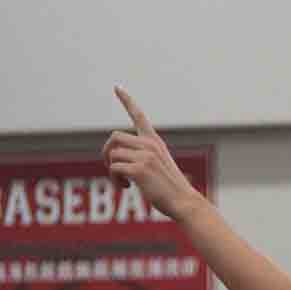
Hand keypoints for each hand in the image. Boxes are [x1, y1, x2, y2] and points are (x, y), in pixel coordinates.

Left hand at [102, 89, 201, 219]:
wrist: (184, 202)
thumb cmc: (170, 188)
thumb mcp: (157, 166)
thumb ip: (139, 156)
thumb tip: (113, 157)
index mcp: (155, 142)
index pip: (139, 116)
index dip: (127, 101)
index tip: (117, 87)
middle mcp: (150, 145)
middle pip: (114, 137)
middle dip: (107, 153)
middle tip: (113, 168)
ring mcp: (146, 156)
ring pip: (113, 154)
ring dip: (111, 170)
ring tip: (123, 183)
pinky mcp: (140, 169)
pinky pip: (114, 168)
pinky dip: (114, 180)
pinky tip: (126, 188)